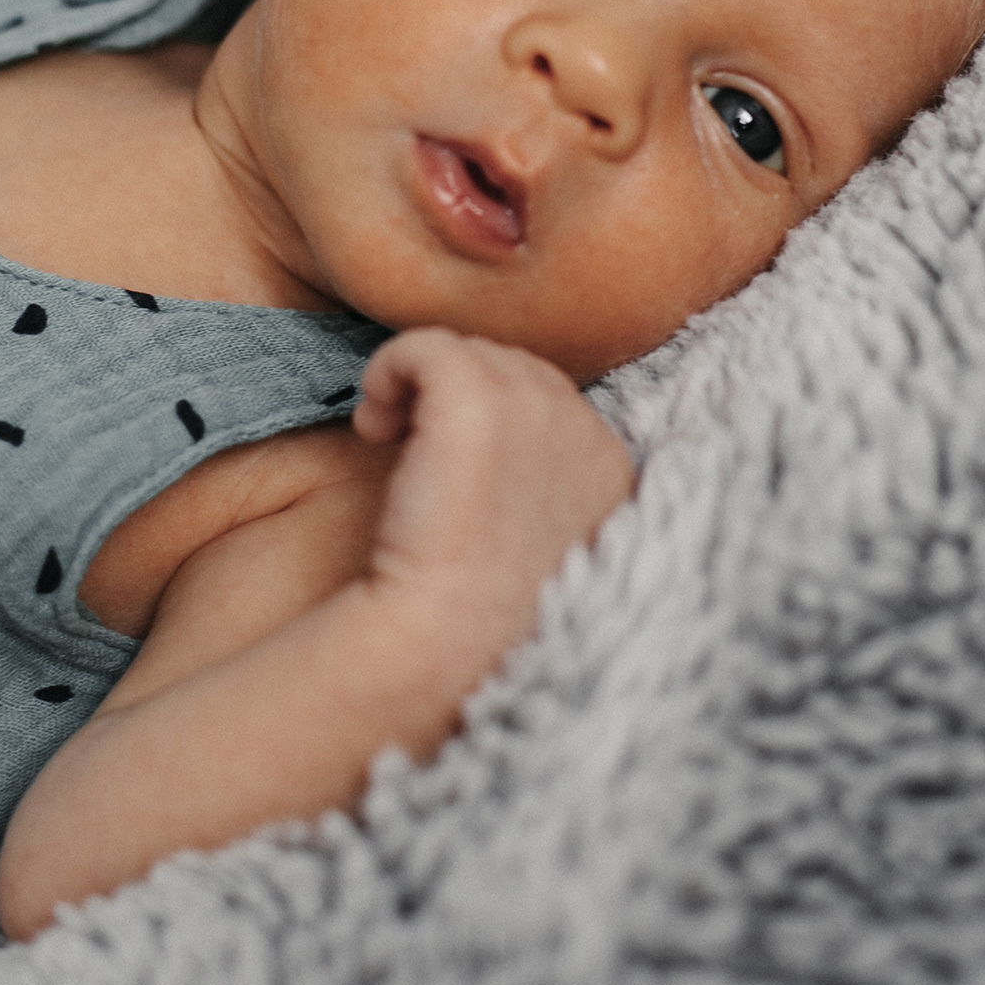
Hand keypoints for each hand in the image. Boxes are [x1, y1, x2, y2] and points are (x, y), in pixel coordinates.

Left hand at [351, 329, 636, 654]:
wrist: (440, 638)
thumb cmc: (471, 610)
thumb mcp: (534, 543)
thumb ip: (537, 481)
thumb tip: (497, 444)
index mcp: (610, 467)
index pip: (545, 403)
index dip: (487, 424)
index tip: (448, 473)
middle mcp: (587, 428)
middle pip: (508, 369)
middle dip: (452, 401)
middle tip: (410, 455)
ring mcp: (540, 410)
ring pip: (467, 354)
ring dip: (418, 388)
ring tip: (390, 441)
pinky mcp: (481, 399)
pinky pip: (424, 347)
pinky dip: (389, 371)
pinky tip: (374, 427)